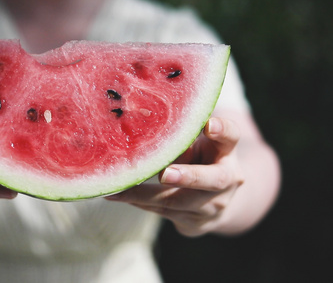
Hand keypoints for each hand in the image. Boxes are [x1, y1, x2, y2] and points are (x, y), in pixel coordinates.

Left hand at [105, 117, 243, 236]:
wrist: (217, 202)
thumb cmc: (200, 160)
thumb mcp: (197, 146)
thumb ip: (180, 139)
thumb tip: (142, 128)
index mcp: (227, 152)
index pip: (231, 137)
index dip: (222, 130)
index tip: (208, 125)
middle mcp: (226, 180)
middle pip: (212, 179)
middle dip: (187, 177)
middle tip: (165, 174)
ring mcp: (211, 206)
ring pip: (177, 202)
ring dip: (144, 195)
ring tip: (117, 189)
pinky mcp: (194, 222)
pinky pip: (162, 212)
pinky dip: (137, 202)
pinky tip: (116, 195)